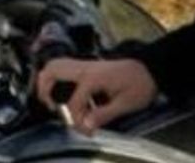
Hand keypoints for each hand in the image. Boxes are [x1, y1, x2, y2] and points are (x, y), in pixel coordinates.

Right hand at [35, 57, 158, 134]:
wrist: (150, 69)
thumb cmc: (140, 85)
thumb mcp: (126, 104)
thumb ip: (104, 114)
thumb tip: (87, 125)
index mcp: (94, 77)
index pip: (73, 101)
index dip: (76, 119)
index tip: (86, 131)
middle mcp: (85, 68)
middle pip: (52, 70)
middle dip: (44, 89)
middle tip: (50, 107)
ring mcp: (85, 65)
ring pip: (55, 65)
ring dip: (47, 80)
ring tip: (50, 99)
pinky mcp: (87, 66)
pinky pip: (63, 66)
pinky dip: (55, 76)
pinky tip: (61, 91)